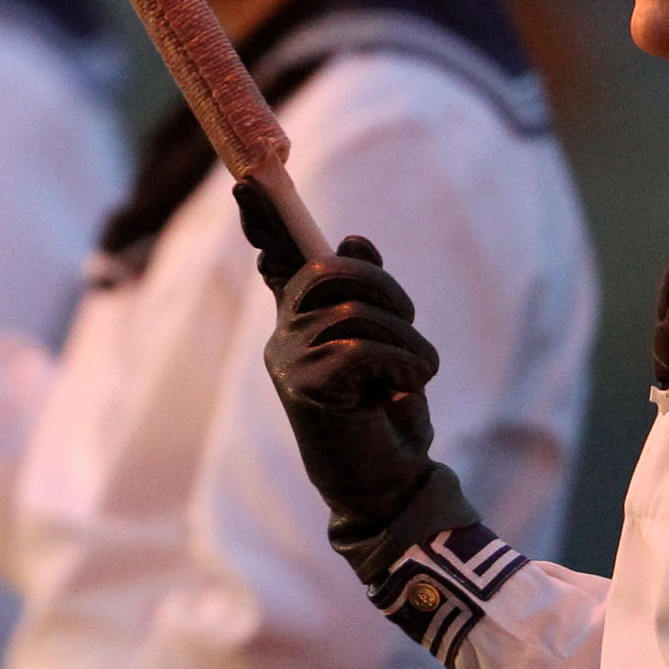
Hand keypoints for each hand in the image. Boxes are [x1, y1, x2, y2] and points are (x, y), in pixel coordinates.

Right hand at [259, 225, 464, 551]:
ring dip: (404, 338)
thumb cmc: (387, 418)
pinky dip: (402, 363)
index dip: (265, 220)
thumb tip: (354, 239)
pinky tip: (406, 390)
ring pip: (352, 311)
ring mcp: (289, 363)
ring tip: (418, 372)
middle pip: (326, 271)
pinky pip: (359, 348)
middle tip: (409, 326)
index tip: (249, 181)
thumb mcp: (387, 347)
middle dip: (383, 286)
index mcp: (301, 323)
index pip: (278, 261)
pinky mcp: (306, 390)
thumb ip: (371, 298)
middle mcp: (284, 338)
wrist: (390, 487)